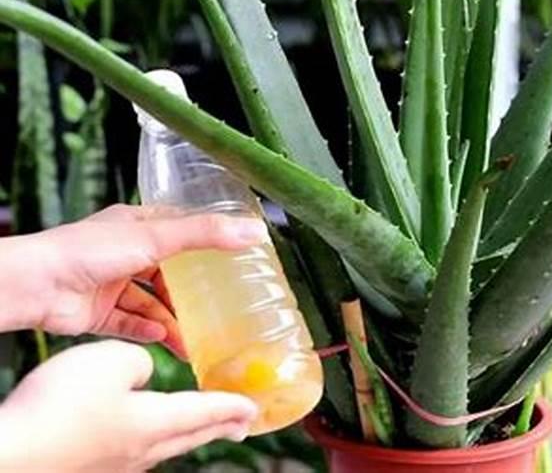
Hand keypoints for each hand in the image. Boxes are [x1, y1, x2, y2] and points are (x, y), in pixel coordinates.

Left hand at [0, 204, 265, 356]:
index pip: (182, 232)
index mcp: (138, 225)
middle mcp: (126, 253)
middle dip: (191, 296)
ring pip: (152, 305)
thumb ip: (205, 235)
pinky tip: (162, 339)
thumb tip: (254, 231)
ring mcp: (112, 284)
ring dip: (172, 322)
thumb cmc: (86, 251)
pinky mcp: (99, 312)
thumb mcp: (155, 237)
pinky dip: (147, 331)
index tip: (236, 263)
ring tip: (192, 341)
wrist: (33, 285)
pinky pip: (131, 324)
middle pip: (169, 276)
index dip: (208, 245)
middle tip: (220, 312)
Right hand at [0, 340, 257, 471]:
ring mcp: (114, 463)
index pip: (207, 412)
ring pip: (165, 445)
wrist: (9, 455)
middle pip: (192, 435)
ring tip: (198, 426)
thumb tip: (143, 375)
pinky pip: (135, 450)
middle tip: (241, 424)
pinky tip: (140, 434)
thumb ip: (138, 362)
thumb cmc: (60, 408)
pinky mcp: (89, 466)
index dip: (233, 407)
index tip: (255, 409)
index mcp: (155, 422)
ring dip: (189, 433)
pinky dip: (154, 438)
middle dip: (220, 426)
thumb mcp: (110, 362)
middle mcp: (141, 448)